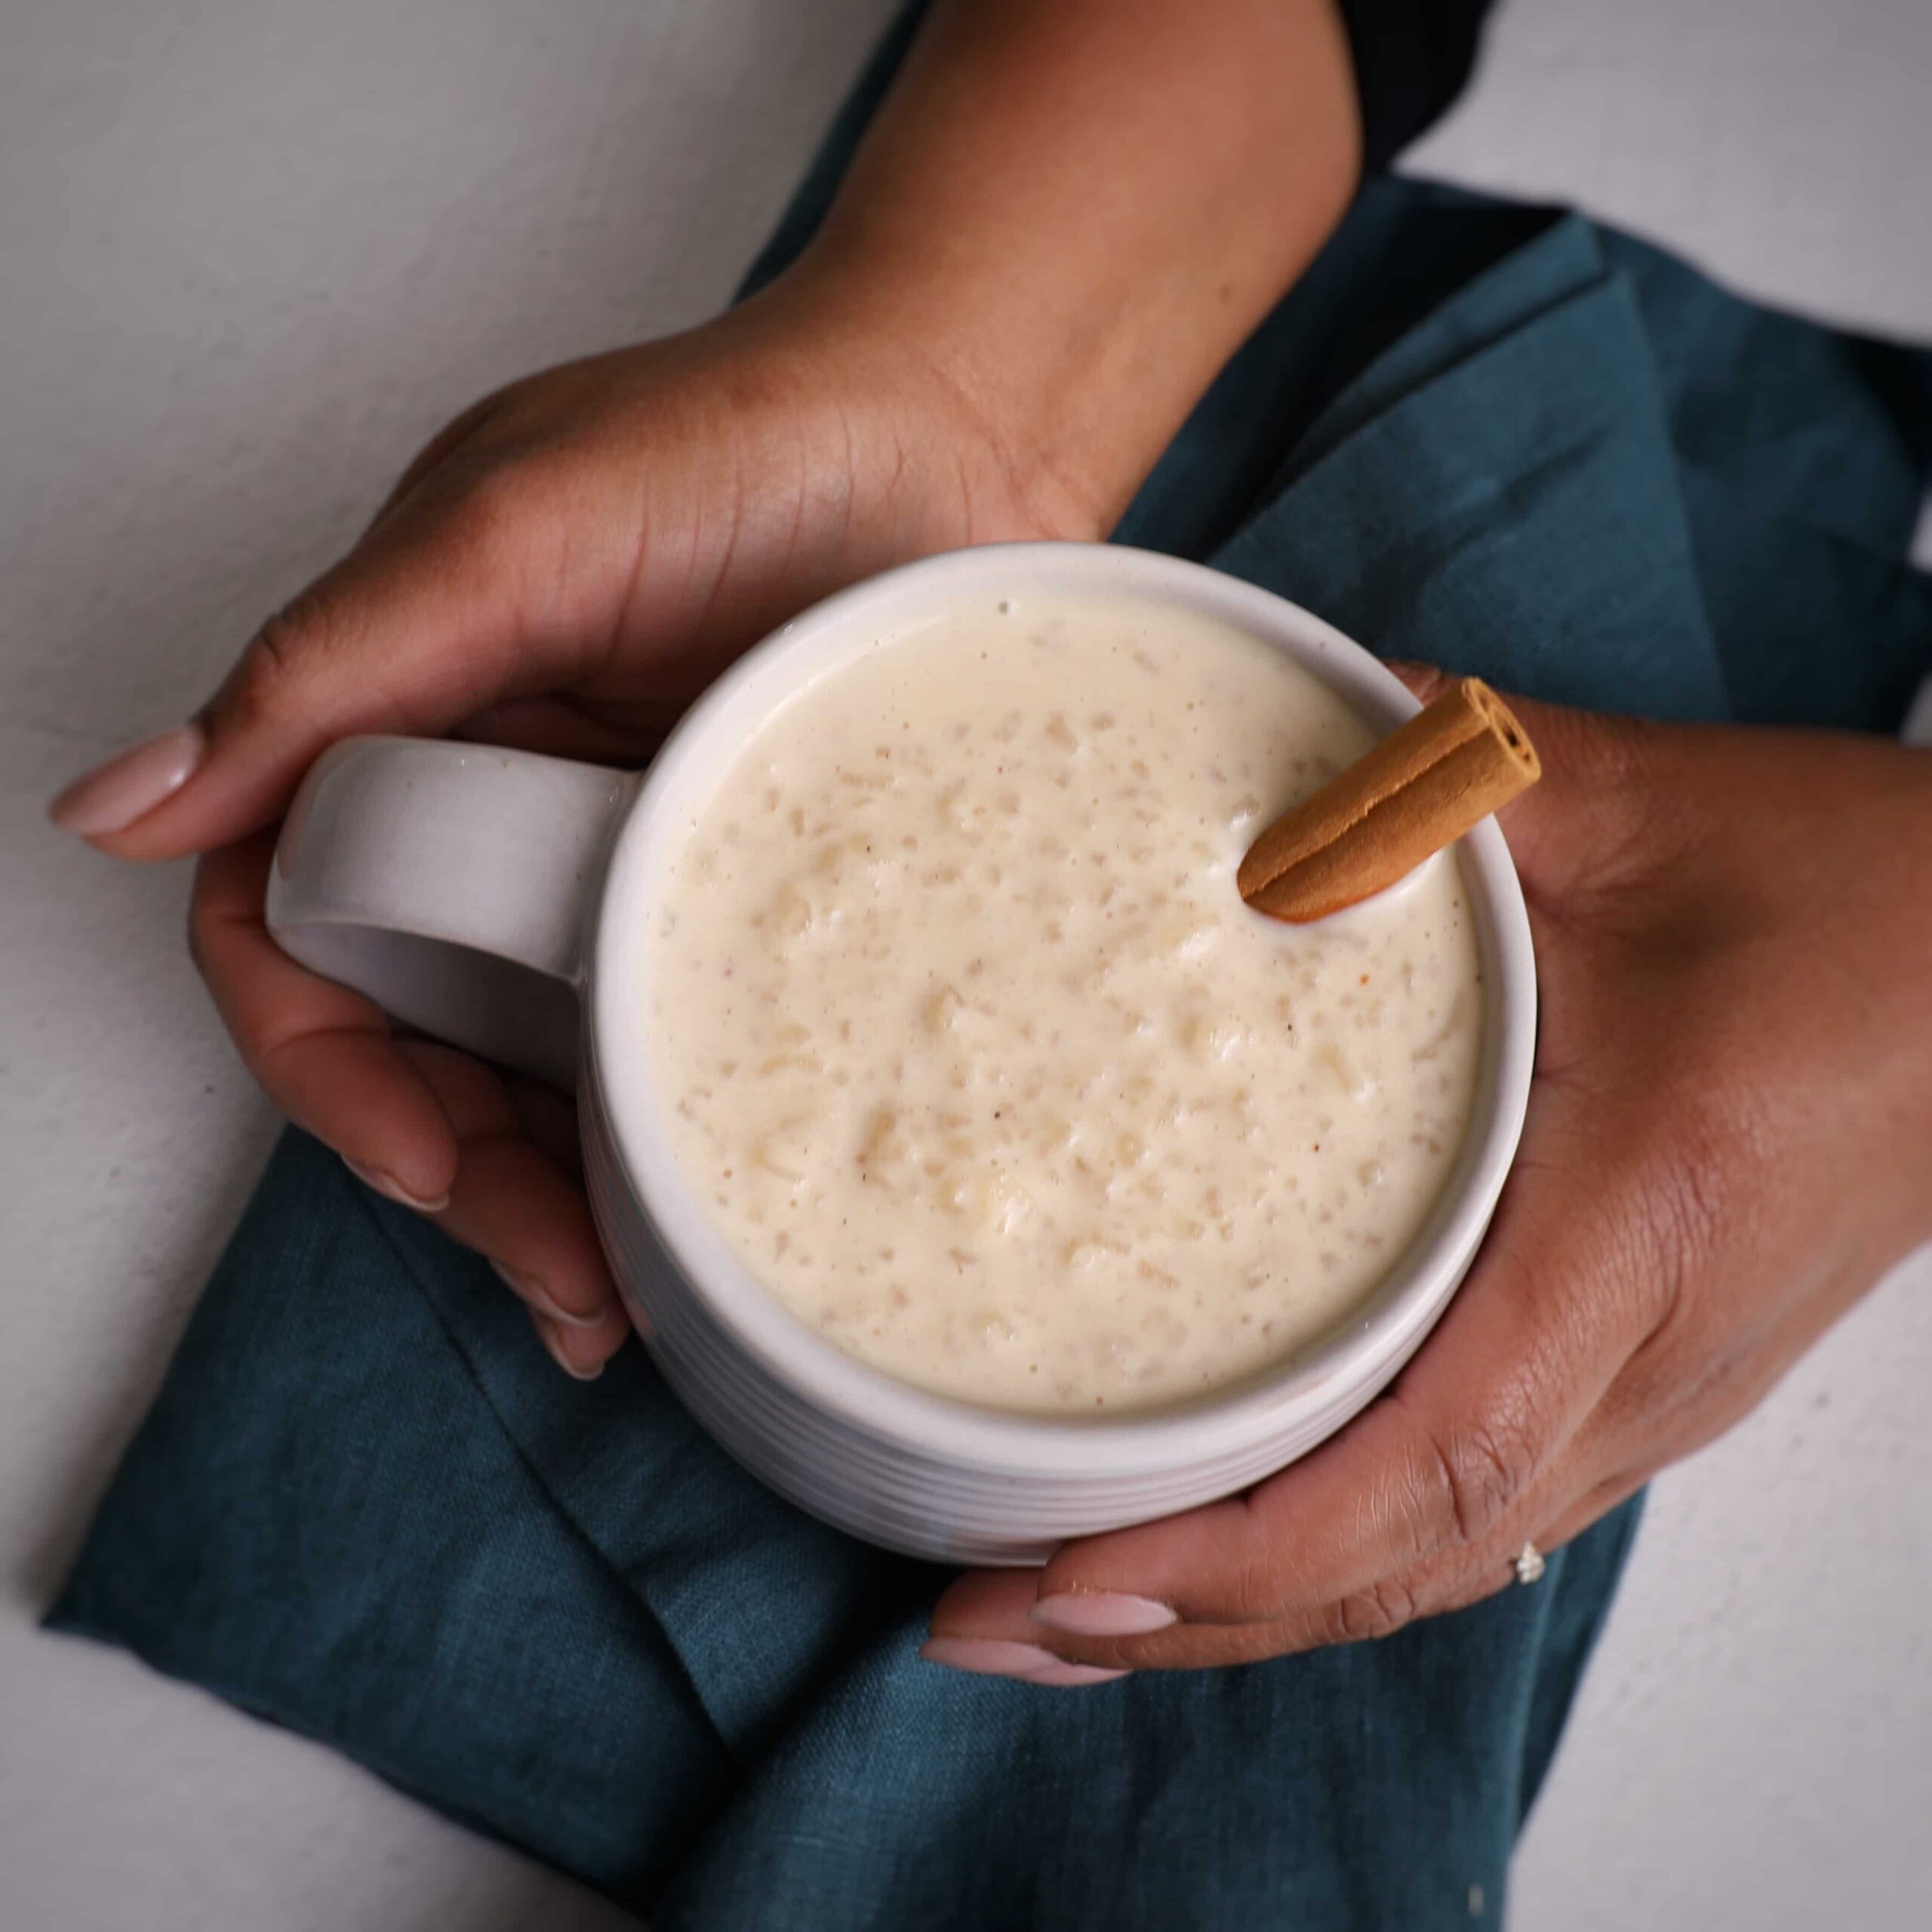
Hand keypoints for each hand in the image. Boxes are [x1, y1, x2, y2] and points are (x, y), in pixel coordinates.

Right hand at [50, 277, 1098, 1376]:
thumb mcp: (514, 531)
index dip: (332, 1064)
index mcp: (414, 724)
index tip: (421, 1158)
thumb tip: (124, 811)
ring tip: (624, 1297)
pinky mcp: (753, 885)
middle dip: (468, 1171)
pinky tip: (707, 1218)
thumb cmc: (751, 434)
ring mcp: (637, 857)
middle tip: (558, 1273)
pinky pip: (692, 1027)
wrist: (970, 422)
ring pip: (555, 1058)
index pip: (300, 928)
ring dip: (569, 1188)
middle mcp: (511, 806)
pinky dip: (679, 1130)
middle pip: (432, 1030)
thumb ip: (325, 673)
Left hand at [926, 679, 1931, 1679]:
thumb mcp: (1627, 814)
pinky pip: (1458, 1509)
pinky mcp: (1631, 1375)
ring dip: (1237, 1614)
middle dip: (1183, 1622)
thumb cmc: (1851, 899)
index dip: (1243, 1551)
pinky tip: (1214, 1552)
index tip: (1070, 1574)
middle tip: (979, 1621)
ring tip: (1054, 1617)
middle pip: (1397, 1566)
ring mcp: (1645, 1392)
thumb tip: (1243, 767)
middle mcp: (1645, 1360)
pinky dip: (1320, 1558)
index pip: (1433, 1461)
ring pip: (1424, 1565)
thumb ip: (1427, 788)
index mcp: (1638, 1227)